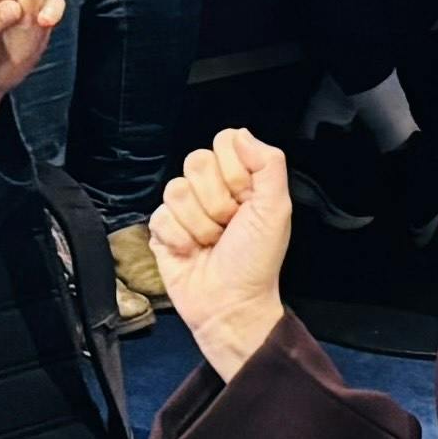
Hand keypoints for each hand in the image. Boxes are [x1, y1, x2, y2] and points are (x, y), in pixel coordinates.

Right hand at [151, 126, 295, 376]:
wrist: (231, 305)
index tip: (246, 200)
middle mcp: (209, 189)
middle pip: (196, 161)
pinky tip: (192, 252)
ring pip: (176, 189)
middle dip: (217, 200)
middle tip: (229, 225)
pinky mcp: (161, 229)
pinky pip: (160, 216)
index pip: (224, 142)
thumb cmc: (256, 261)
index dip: (234, 170)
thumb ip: (268, 164)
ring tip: (211, 242)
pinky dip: (181, 240)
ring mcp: (183, 209)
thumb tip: (241, 133)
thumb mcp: (276, 209)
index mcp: (238, 179)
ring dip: (200, 224)